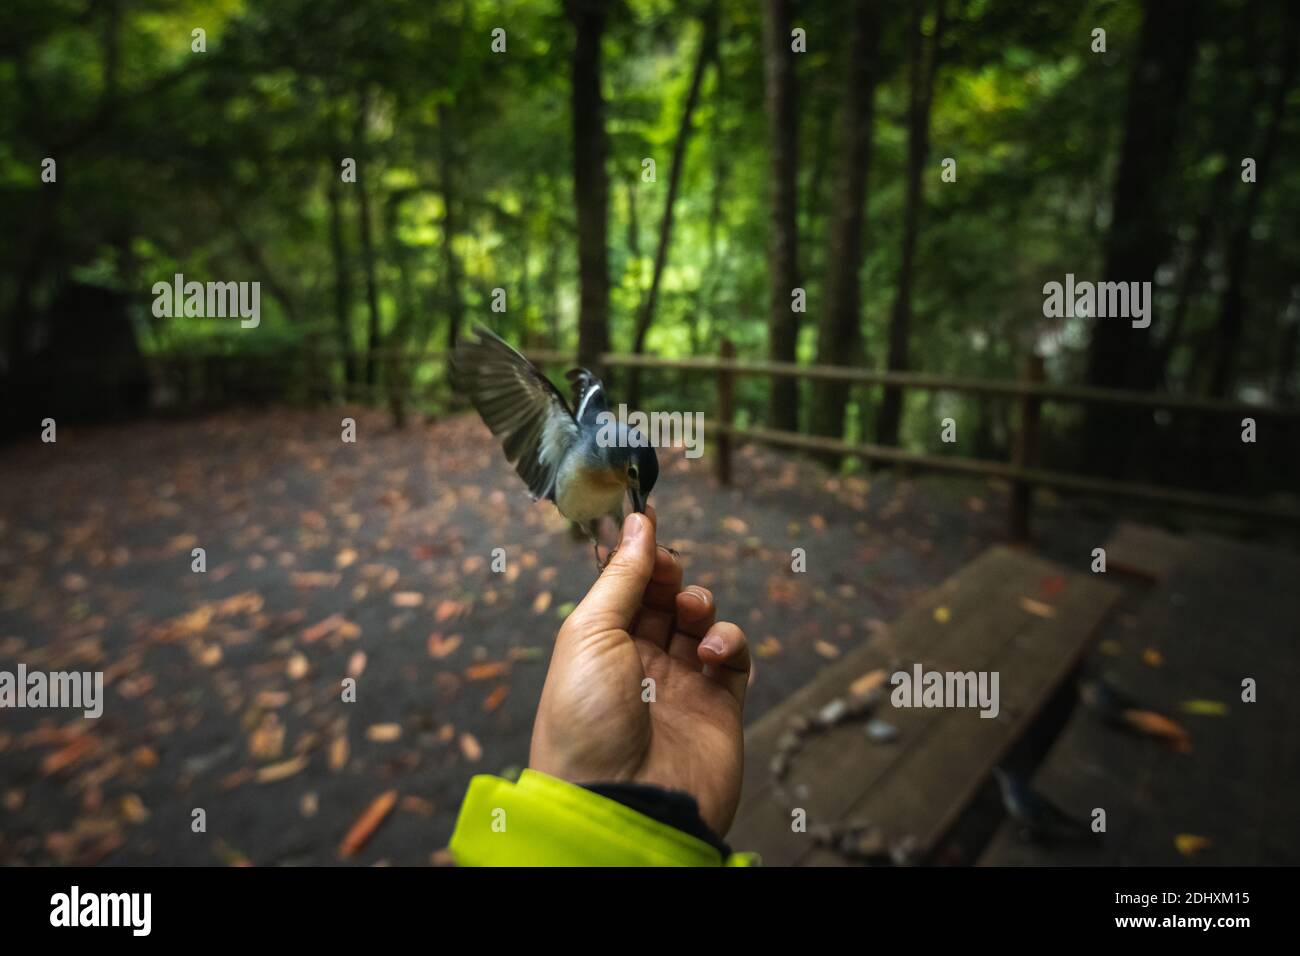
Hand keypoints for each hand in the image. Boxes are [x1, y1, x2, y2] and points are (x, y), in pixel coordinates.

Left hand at [529, 507, 750, 836]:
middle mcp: (637, 663)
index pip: (623, 587)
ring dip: (699, 605)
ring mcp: (681, 684)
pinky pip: (734, 656)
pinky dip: (728, 642)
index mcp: (597, 646)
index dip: (636, 555)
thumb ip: (621, 575)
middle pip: (662, 598)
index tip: (646, 518)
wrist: (623, 803)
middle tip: (669, 569)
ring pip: (700, 621)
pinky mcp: (720, 706)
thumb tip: (638, 520)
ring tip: (689, 615)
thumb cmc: (587, 721)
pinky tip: (709, 654)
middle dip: (669, 575)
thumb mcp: (590, 634)